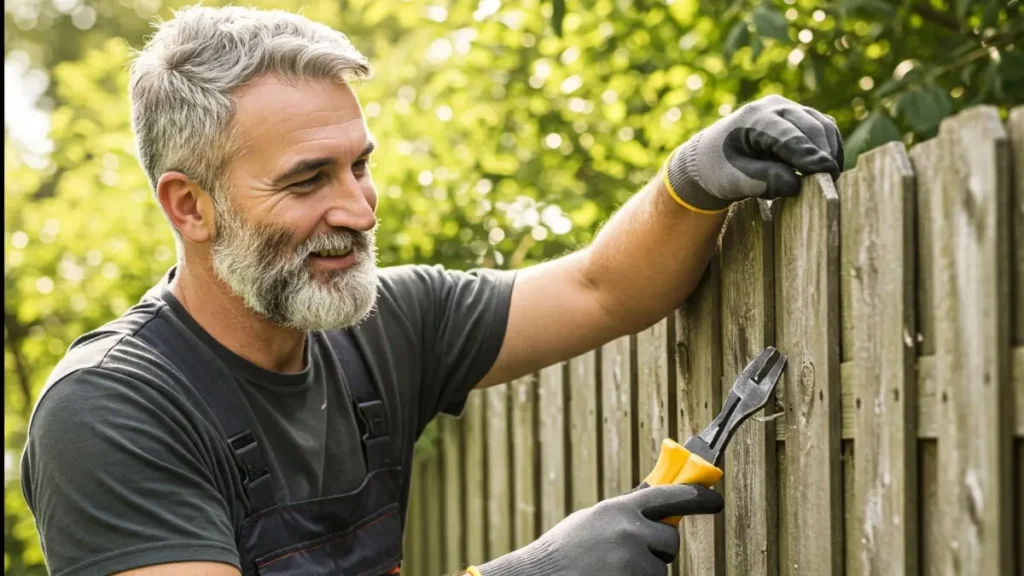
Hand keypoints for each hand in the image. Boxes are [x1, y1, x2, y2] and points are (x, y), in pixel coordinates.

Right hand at [473, 483, 722, 575]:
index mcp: (619, 508)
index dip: (698, 497)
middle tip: (627, 551)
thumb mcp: (593, 520)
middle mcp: (631, 532)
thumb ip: (625, 511)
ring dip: (643, 569)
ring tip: (608, 569)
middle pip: (669, 538)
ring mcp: (634, 563)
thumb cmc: (564, 551)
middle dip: (657, 545)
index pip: (671, 495)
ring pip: (659, 566)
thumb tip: (658, 495)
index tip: (716, 499)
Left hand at [663, 94, 843, 212]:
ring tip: (828, 179)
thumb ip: (763, 180)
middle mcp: (773, 106)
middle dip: (823, 154)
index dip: (809, 155)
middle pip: (811, 127)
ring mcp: (788, 108)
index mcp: (753, 118)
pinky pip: (823, 128)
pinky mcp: (799, 117)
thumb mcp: (733, 180)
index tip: (826, 174)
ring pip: (822, 125)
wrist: (710, 157)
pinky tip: (825, 168)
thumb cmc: (718, 170)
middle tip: (830, 184)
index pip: (788, 136)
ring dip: (830, 151)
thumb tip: (797, 184)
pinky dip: (828, 147)